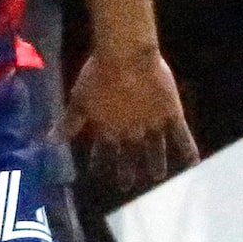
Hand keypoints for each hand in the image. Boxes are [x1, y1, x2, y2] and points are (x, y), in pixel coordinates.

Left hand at [66, 46, 198, 195]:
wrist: (126, 56)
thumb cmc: (98, 74)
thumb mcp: (79, 99)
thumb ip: (68, 122)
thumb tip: (49, 142)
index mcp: (107, 128)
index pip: (102, 153)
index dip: (100, 164)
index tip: (99, 175)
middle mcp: (130, 132)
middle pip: (129, 156)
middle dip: (127, 170)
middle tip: (127, 185)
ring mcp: (152, 124)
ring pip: (155, 150)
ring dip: (155, 164)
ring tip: (156, 177)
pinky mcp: (171, 113)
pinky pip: (181, 136)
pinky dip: (188, 149)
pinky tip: (193, 163)